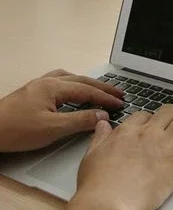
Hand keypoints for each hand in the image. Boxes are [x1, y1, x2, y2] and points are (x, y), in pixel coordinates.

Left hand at [0, 69, 123, 151]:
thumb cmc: (16, 131)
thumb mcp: (52, 129)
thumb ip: (80, 121)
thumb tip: (101, 115)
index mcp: (54, 87)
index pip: (87, 91)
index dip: (106, 98)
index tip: (120, 103)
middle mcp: (47, 81)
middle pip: (82, 81)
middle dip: (102, 87)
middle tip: (119, 93)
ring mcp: (38, 85)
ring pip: (70, 78)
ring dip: (87, 83)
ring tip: (99, 90)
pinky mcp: (31, 92)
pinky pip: (59, 81)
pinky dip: (72, 84)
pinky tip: (71, 91)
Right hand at [75, 106, 172, 209]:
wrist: (109, 204)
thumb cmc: (97, 187)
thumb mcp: (91, 156)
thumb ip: (100, 138)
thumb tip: (102, 125)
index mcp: (127, 132)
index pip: (144, 115)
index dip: (151, 118)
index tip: (155, 124)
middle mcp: (148, 133)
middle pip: (168, 112)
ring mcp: (165, 144)